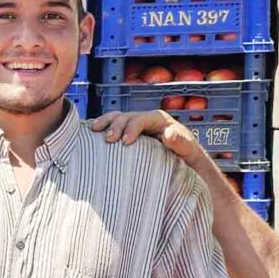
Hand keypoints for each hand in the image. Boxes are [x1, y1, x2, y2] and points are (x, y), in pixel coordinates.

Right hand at [88, 107, 212, 170]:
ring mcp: (135, 126)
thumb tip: (168, 134)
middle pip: (126, 117)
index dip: (131, 128)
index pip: (141, 119)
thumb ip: (179, 141)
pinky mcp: (128, 134)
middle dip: (115, 126)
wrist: (184, 160)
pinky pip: (113, 127)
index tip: (125, 142)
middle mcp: (145, 119)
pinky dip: (103, 129)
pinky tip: (91, 134)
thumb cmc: (186, 155)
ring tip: (94, 132)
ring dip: (105, 124)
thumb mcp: (187, 149)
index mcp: (158, 119)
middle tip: (108, 140)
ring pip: (116, 118)